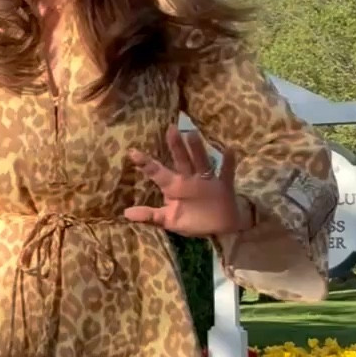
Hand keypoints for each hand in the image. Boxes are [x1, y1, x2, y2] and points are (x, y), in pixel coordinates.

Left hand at [124, 126, 250, 237]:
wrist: (219, 227)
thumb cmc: (192, 219)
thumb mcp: (169, 220)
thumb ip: (150, 216)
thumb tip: (125, 214)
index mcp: (173, 186)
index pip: (157, 172)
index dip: (146, 163)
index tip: (132, 152)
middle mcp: (188, 178)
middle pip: (181, 160)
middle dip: (176, 146)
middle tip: (170, 129)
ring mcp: (206, 180)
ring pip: (201, 162)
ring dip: (197, 149)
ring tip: (192, 134)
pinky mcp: (223, 186)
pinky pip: (226, 173)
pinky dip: (229, 163)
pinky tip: (229, 150)